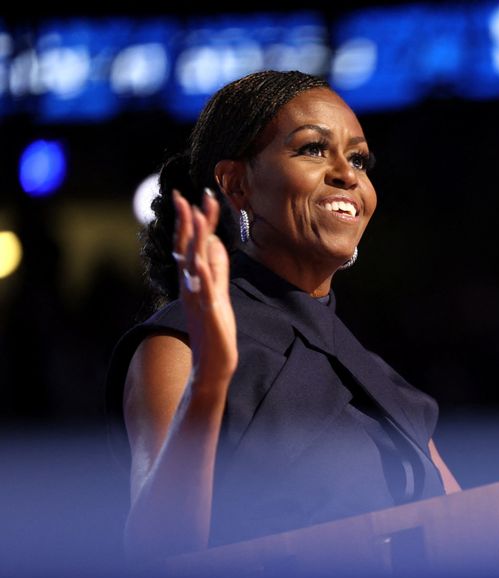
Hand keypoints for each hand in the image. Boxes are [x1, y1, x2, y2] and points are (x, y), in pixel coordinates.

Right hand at [173, 188, 237, 384]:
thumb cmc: (215, 329)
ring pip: (194, 263)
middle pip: (187, 248)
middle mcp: (191, 286)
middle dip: (187, 222)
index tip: (191, 198)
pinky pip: (205, 289)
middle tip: (185, 197)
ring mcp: (198, 298)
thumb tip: (216, 243)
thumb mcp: (218, 292)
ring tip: (196, 217)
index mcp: (193, 280)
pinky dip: (202, 274)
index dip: (189, 222)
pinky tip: (200, 260)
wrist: (211, 364)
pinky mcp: (209, 311)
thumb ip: (217, 268)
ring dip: (194, 240)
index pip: (188, 246)